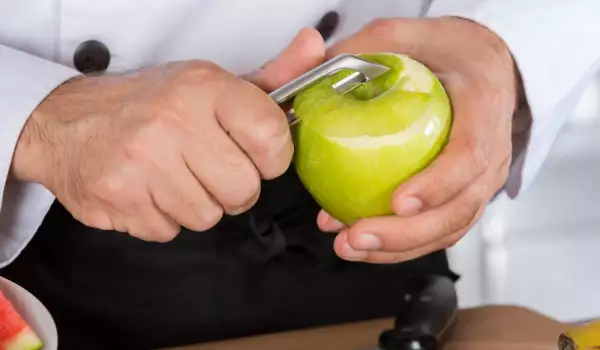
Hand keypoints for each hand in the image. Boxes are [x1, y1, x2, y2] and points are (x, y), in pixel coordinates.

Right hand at [11, 28, 324, 241]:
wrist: (66, 123)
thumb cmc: (149, 104)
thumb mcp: (209, 83)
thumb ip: (270, 77)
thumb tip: (314, 46)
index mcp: (204, 88)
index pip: (272, 136)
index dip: (272, 158)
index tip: (257, 155)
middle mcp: (173, 121)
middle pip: (243, 190)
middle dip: (233, 188)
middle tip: (209, 168)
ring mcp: (143, 161)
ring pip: (208, 216)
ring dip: (197, 204)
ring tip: (175, 176)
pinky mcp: (120, 197)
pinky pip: (171, 231)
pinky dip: (165, 218)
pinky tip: (150, 190)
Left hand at [318, 17, 518, 262]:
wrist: (483, 66)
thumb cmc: (453, 52)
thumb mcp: (411, 35)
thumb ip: (367, 48)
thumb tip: (313, 66)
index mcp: (483, 107)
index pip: (469, 156)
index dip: (436, 184)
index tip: (398, 202)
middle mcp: (491, 152)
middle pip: (458, 208)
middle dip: (406, 234)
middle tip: (356, 236)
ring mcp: (479, 179)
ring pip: (447, 228)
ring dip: (397, 247)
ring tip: (350, 245)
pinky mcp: (462, 194)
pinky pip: (436, 229)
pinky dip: (399, 242)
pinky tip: (362, 240)